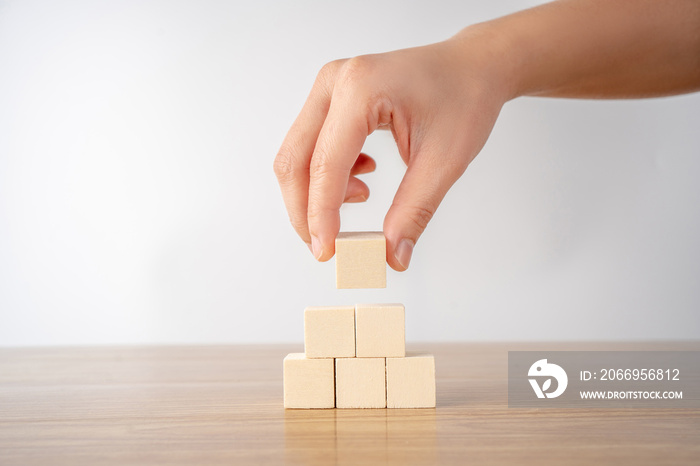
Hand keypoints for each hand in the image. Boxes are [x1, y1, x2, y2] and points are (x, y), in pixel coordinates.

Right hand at [273, 28, 511, 269]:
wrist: (471, 67)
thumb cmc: (464, 99)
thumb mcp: (444, 161)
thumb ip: (413, 211)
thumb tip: (391, 256)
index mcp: (360, 89)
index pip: (325, 164)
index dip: (320, 215)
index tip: (327, 252)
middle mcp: (334, 82)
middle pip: (294, 160)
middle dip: (305, 210)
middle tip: (327, 246)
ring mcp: (328, 86)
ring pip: (297, 155)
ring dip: (316, 194)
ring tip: (362, 197)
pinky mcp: (330, 98)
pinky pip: (311, 146)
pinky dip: (327, 176)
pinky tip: (361, 180)